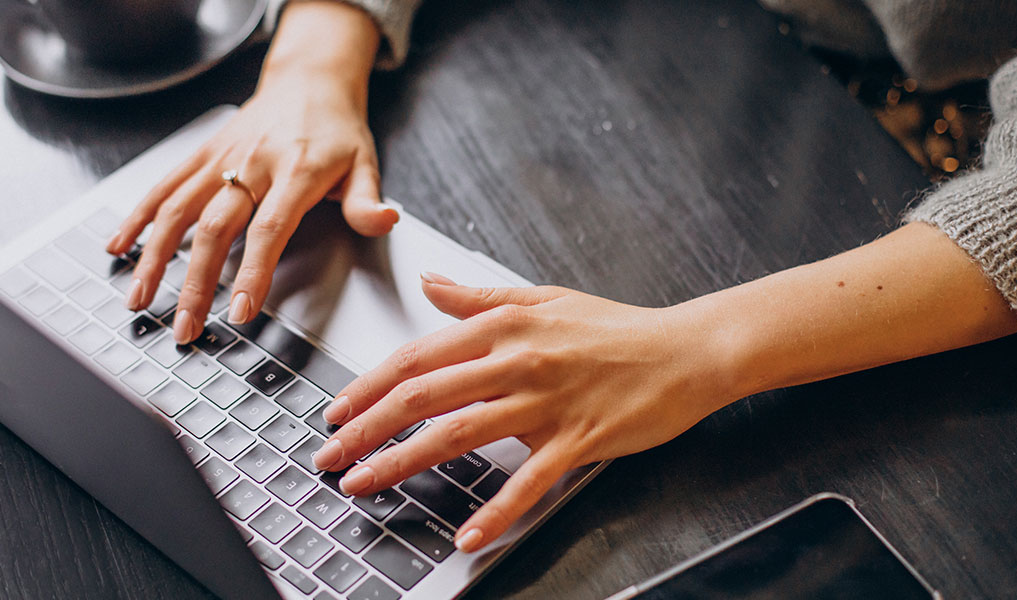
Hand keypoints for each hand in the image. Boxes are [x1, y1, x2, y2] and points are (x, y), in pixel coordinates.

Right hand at [106, 1, 395, 343]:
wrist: (309, 79)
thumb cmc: (337, 129)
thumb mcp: (366, 162)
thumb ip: (368, 201)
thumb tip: (385, 221)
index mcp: (295, 171)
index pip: (270, 229)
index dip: (253, 272)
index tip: (239, 311)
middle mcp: (252, 163)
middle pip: (215, 228)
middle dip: (195, 283)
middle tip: (185, 327)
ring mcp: (221, 158)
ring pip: (177, 209)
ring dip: (153, 257)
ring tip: (139, 299)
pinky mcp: (201, 154)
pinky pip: (163, 187)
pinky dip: (137, 217)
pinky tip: (118, 247)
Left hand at [310, 273, 734, 552]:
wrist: (686, 350)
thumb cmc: (615, 328)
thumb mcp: (541, 297)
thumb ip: (478, 296)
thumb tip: (430, 283)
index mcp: (502, 326)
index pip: (416, 357)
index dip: (368, 386)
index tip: (337, 411)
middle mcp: (515, 361)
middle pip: (422, 396)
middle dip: (366, 428)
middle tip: (331, 455)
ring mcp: (545, 403)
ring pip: (458, 435)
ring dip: (402, 462)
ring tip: (364, 484)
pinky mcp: (577, 440)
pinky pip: (528, 481)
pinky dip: (496, 511)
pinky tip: (466, 535)